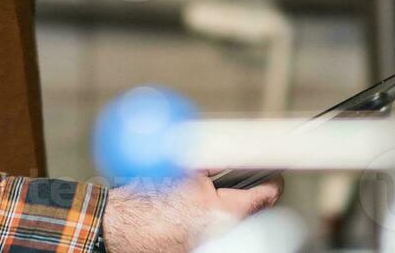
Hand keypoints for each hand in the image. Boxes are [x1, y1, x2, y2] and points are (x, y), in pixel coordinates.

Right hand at [100, 173, 279, 252]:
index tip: (276, 179)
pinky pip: (211, 236)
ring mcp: (206, 248)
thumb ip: (216, 162)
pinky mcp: (193, 252)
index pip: (263, 199)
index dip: (272, 185)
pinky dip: (207, 225)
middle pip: (249, 215)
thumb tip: (238, 151)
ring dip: (224, 213)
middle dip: (247, 199)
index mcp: (220, 212)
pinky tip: (190, 216)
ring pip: (230, 227)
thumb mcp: (185, 169)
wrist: (118, 226)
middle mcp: (218, 236)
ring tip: (203, 201)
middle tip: (241, 186)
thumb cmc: (145, 197)